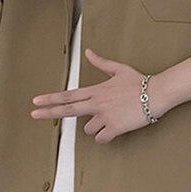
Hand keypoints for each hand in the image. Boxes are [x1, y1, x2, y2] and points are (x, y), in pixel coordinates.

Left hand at [30, 49, 169, 143]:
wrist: (156, 93)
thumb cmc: (140, 82)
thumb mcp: (119, 69)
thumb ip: (101, 63)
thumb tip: (88, 52)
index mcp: (96, 91)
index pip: (68, 95)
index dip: (51, 99)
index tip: (37, 101)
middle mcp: (97, 104)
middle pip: (67, 110)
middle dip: (49, 112)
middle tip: (34, 114)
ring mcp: (105, 116)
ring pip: (88, 129)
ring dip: (95, 128)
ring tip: (110, 120)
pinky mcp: (115, 128)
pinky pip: (101, 138)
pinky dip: (105, 137)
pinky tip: (114, 131)